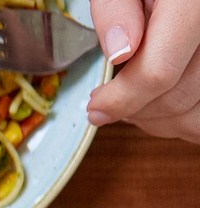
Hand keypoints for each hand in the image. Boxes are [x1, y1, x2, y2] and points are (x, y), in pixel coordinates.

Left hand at [88, 0, 199, 141]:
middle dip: (133, 111)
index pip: (158, 72)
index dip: (120, 99)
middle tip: (107, 102)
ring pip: (195, 114)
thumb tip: (119, 50)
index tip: (95, 106)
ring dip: (157, 120)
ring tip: (132, 101)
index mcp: (192, 6)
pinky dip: (181, 119)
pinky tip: (158, 102)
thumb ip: (115, 9)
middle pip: (177, 98)